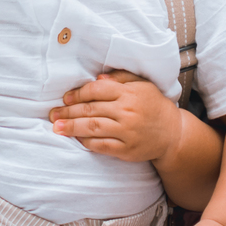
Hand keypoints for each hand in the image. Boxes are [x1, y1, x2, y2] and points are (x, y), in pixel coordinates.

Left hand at [48, 71, 181, 162]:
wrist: (173, 133)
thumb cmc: (153, 105)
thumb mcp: (142, 85)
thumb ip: (121, 77)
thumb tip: (98, 76)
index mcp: (129, 93)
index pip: (97, 90)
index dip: (78, 93)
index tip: (65, 98)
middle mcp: (127, 111)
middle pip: (91, 109)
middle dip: (68, 112)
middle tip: (53, 114)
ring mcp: (127, 132)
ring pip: (93, 127)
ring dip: (72, 127)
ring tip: (57, 127)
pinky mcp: (126, 149)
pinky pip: (101, 145)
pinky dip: (86, 142)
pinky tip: (76, 139)